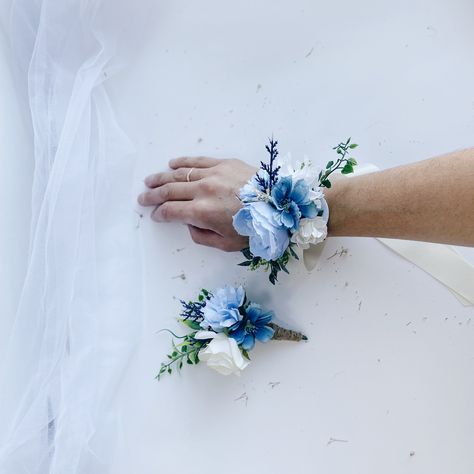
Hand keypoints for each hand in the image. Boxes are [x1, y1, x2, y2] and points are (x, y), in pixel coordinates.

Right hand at [138, 156, 255, 250]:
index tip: (155, 215)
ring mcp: (213, 174)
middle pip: (170, 190)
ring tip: (150, 180)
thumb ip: (202, 236)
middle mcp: (203, 190)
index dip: (159, 214)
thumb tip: (190, 224)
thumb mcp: (227, 244)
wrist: (280, 204)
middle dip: (153, 195)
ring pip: (180, 174)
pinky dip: (182, 162)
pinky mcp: (224, 163)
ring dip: (162, 177)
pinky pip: (198, 161)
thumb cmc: (255, 228)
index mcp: (202, 212)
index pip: (171, 211)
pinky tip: (172, 164)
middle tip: (142, 197)